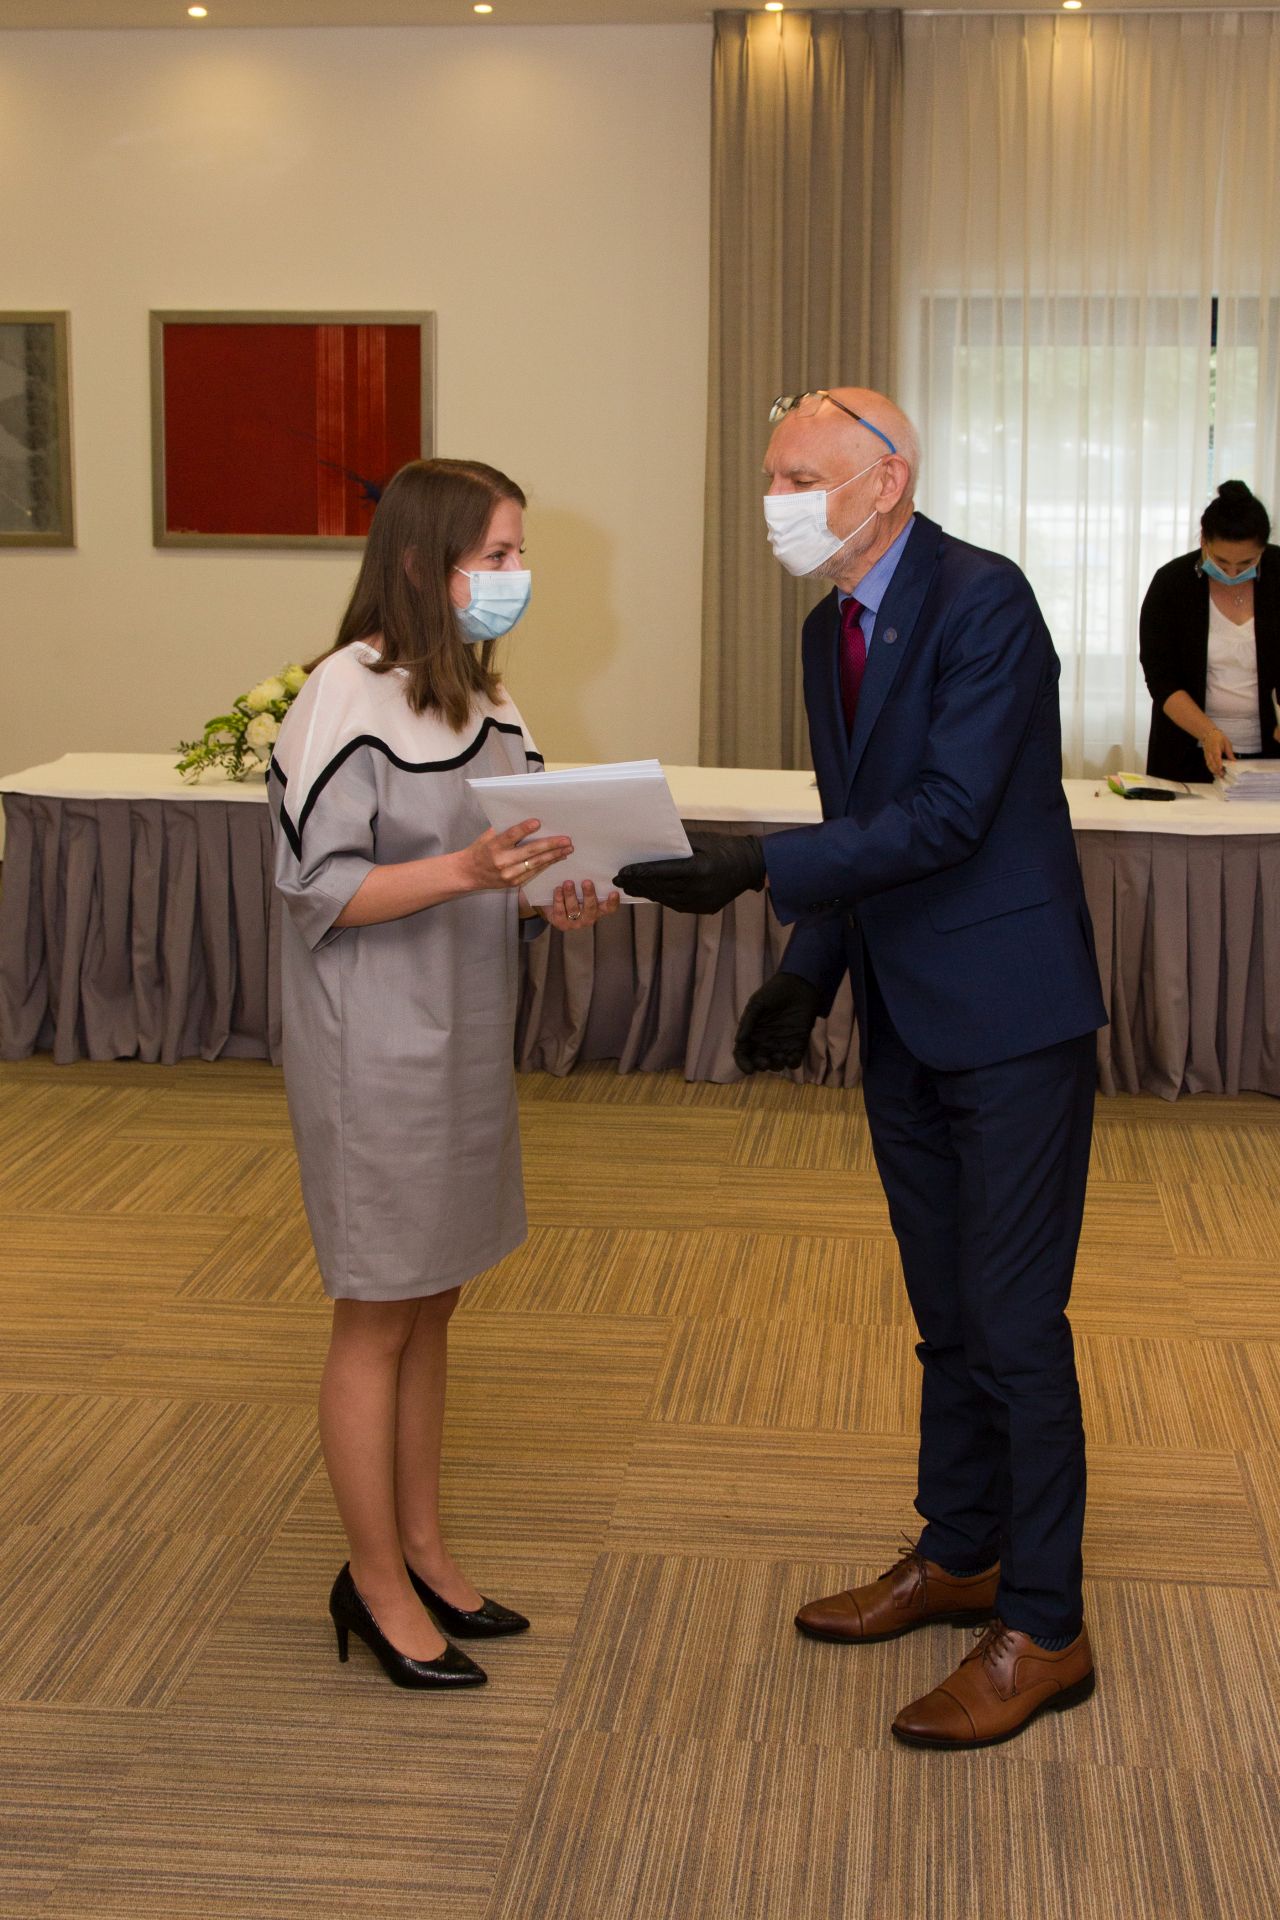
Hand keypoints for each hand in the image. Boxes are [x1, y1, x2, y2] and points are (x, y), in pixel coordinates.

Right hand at [462, 817, 571, 892]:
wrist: (468, 874)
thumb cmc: (480, 850)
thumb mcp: (487, 836)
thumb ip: (505, 829)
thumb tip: (528, 819)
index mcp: (494, 846)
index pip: (511, 836)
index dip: (524, 829)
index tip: (538, 822)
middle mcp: (502, 861)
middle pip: (530, 852)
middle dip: (550, 845)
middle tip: (566, 840)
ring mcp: (509, 875)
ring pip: (535, 864)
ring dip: (554, 856)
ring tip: (567, 849)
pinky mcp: (514, 883)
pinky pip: (534, 873)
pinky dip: (547, 865)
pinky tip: (557, 858)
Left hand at [536, 878, 620, 932]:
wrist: (554, 908)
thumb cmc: (573, 896)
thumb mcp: (583, 890)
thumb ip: (589, 883)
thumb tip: (590, 866)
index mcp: (598, 910)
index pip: (609, 908)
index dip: (613, 902)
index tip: (614, 892)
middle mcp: (588, 918)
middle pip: (591, 907)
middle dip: (589, 894)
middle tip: (587, 882)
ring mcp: (575, 923)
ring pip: (573, 909)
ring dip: (571, 895)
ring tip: (568, 883)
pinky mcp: (561, 923)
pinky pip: (560, 911)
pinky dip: (558, 899)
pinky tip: (558, 889)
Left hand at [614, 831, 765, 914]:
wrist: (750, 866)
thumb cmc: (724, 847)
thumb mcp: (700, 840)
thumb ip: (676, 843)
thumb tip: (649, 842)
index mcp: (698, 869)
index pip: (661, 872)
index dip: (639, 872)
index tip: (622, 872)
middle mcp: (699, 888)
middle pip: (660, 887)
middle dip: (638, 884)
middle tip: (619, 880)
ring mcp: (702, 901)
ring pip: (666, 899)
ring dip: (647, 893)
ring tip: (630, 888)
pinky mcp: (704, 908)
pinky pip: (677, 905)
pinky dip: (662, 898)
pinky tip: (651, 892)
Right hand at [733, 971, 822, 1074]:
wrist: (798, 985)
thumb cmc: (774, 992)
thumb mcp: (757, 1003)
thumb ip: (748, 1022)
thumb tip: (738, 1041)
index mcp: (752, 1034)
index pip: (743, 1054)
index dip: (744, 1064)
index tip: (749, 1069)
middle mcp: (765, 1042)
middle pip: (759, 1062)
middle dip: (760, 1066)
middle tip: (764, 1062)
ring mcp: (782, 1044)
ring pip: (776, 1064)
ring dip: (776, 1065)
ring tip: (779, 1057)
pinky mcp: (798, 1043)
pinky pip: (794, 1060)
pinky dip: (792, 1063)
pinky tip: (791, 1058)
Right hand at [1199, 728, 1235, 776]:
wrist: (1208, 734)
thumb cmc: (1217, 737)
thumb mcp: (1226, 742)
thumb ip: (1229, 752)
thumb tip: (1233, 760)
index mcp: (1215, 748)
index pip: (1216, 757)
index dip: (1218, 763)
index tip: (1221, 769)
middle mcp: (1209, 753)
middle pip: (1212, 763)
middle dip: (1217, 770)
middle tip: (1223, 775)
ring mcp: (1207, 756)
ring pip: (1209, 765)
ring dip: (1214, 771)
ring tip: (1220, 776)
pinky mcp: (1206, 758)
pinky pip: (1208, 765)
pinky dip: (1212, 769)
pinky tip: (1216, 773)